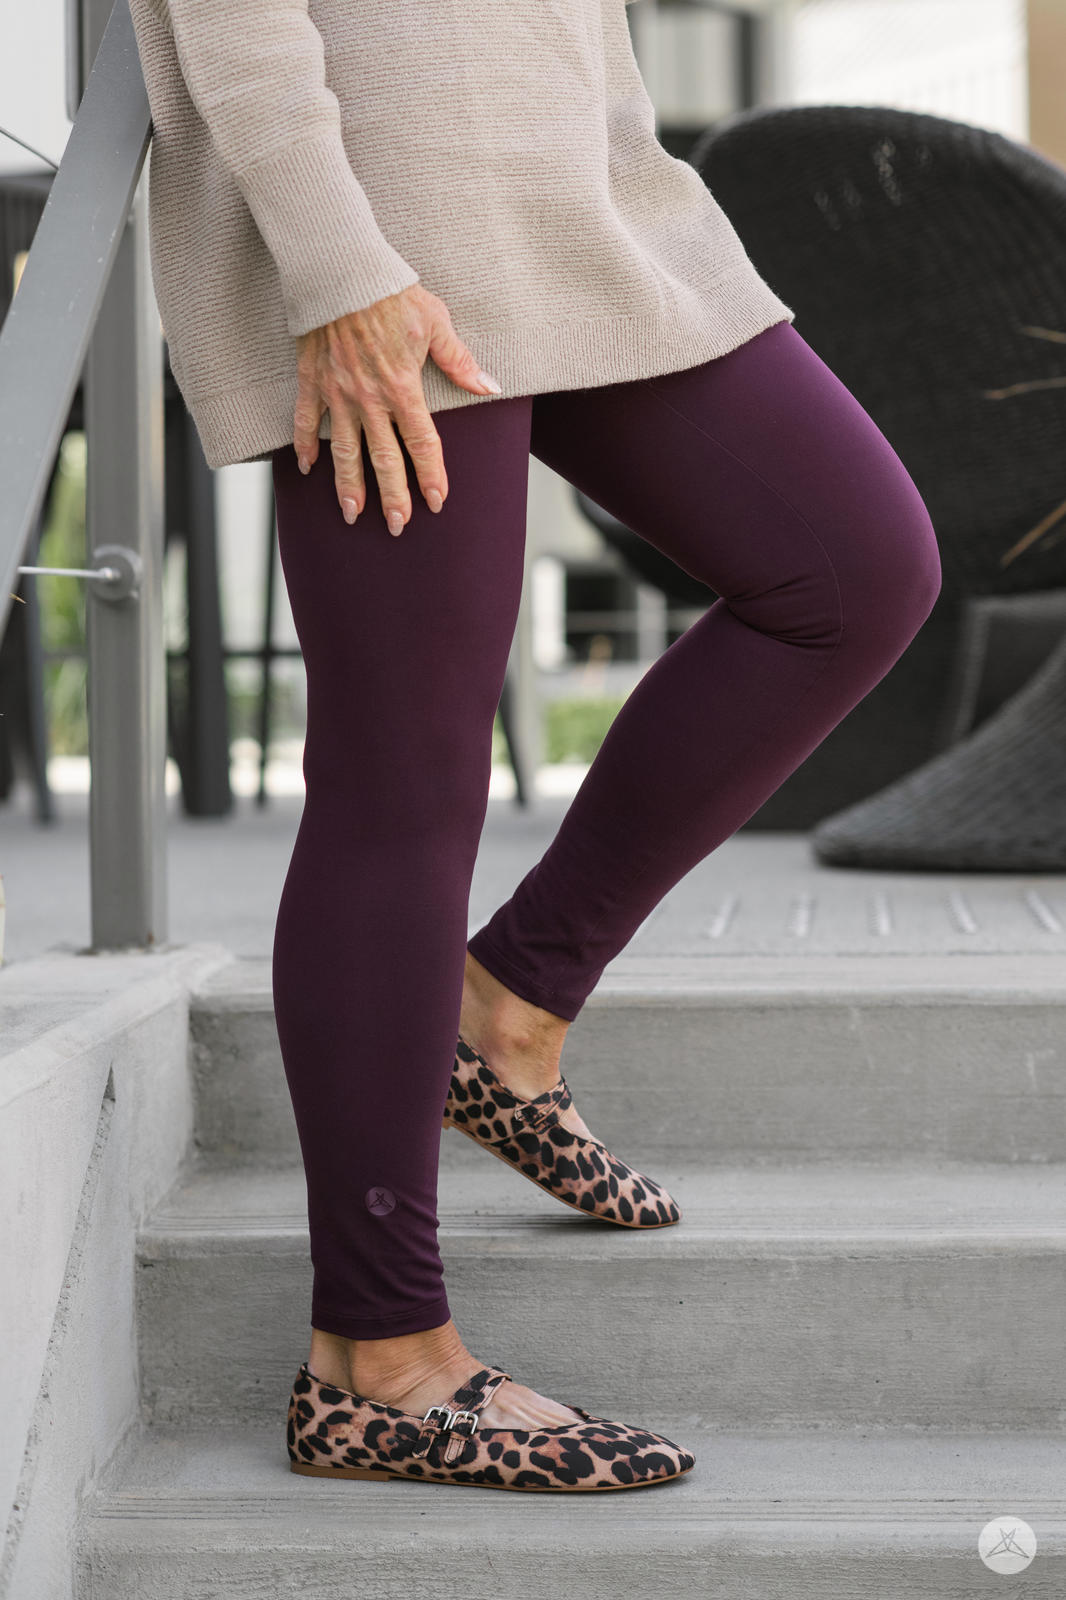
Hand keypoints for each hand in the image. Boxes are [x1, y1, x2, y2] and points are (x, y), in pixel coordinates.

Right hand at [292, 284, 500, 534]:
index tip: (436, 502)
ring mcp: (337, 393)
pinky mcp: (312, 380)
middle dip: (392, 496)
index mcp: (402, 388)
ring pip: (343, 450)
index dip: (431, 475)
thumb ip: (459, 360)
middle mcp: (369, 399)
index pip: (421, 443)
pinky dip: (304, 445)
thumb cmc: (392, 292)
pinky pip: (305, 420)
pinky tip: (307, 468)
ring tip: (352, 515)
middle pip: (383, 458)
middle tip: (398, 526)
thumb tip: (489, 386)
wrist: (341, 270)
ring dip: (348, 486)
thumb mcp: (435, 322)